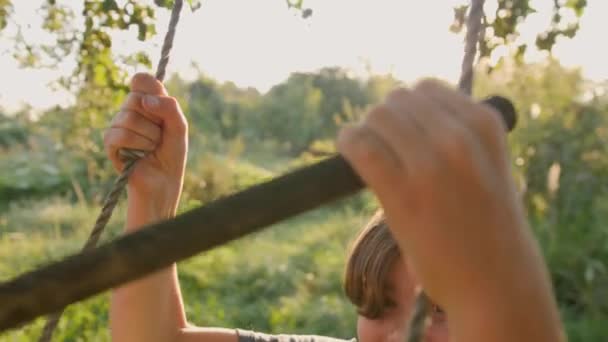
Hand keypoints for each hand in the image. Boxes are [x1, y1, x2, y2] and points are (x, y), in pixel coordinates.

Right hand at [104, 73, 187, 217]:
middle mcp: (130, 111)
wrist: (163, 182)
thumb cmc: (172, 154)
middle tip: (160, 136)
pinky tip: (140, 155)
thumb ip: (170, 108)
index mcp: (147, 102)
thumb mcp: (179, 127)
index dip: (150, 88)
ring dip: (149, 136)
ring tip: (152, 148)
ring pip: (128, 117)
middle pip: (136, 98)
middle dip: (155, 120)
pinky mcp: (110, 143)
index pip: (141, 79)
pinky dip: (136, 145)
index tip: (160, 105)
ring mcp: (117, 125)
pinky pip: (119, 135)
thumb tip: (145, 100)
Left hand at [337, 79, 553, 311]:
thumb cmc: (489, 227)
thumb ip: (459, 136)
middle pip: (397, 100)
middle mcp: (459, 137)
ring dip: (366, 130)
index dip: (407, 108)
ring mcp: (430, 165)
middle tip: (383, 145)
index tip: (401, 130)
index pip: (426, 88)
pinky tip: (348, 152)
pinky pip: (360, 146)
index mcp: (485, 124)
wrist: (497, 283)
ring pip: (377, 117)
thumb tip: (409, 111)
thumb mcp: (489, 166)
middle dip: (385, 119)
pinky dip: (348, 142)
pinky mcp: (402, 193)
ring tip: (368, 153)